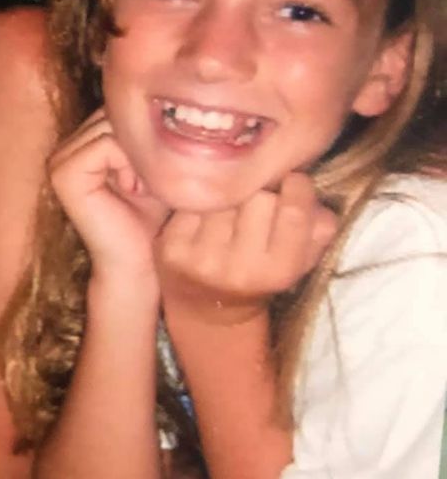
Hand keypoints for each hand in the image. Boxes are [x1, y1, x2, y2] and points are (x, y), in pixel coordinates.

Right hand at [48, 113, 168, 285]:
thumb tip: (169, 94)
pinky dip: (128, 164)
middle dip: (141, 142)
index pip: (117, 108)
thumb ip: (145, 131)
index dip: (143, 133)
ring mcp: (58, 159)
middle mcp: (64, 147)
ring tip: (142, 187)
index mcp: (80, 142)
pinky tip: (133, 191)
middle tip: (149, 182)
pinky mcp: (62, 174)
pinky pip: (105, 144)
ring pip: (112, 125)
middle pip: (114, 113)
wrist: (140, 264)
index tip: (153, 172)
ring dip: (137, 155)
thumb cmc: (151, 217)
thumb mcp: (149, 163)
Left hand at [156, 172, 337, 325]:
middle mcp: (239, 269)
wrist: (207, 307)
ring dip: (228, 193)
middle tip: (258, 197)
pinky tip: (203, 213)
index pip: (292, 214)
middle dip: (261, 192)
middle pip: (257, 198)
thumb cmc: (260, 273)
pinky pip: (191, 202)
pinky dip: (200, 201)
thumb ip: (317, 230)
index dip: (297, 189)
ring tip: (231, 205)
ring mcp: (202, 258)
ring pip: (223, 195)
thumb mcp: (298, 260)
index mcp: (278, 273)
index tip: (294, 181)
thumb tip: (315, 199)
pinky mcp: (171, 248)